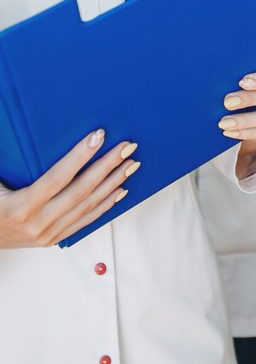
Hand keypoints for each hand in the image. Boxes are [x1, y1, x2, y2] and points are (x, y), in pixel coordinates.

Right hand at [0, 130, 140, 247]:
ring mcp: (48, 234)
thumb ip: (9, 159)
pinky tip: (120, 190)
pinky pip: (85, 221)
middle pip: (81, 190)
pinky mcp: (54, 239)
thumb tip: (17, 130)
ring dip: (113, 183)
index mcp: (20, 207)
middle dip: (107, 166)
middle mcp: (38, 223)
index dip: (80, 156)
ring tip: (131, 164)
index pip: (58, 177)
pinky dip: (105, 205)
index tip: (98, 136)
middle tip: (127, 146)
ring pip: (87, 206)